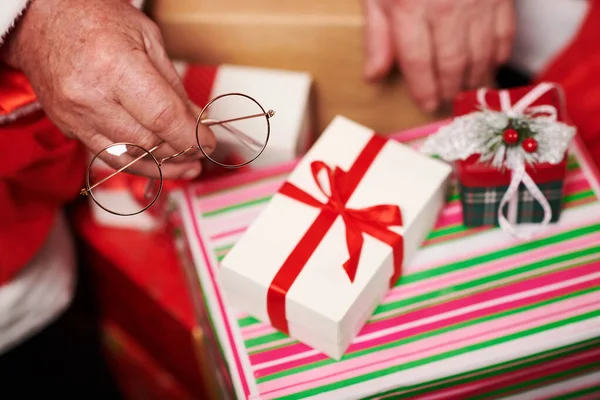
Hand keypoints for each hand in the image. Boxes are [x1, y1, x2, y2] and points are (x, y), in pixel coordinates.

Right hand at [1, 0, 215, 178]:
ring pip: (130, 157)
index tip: (208, 143)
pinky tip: (159, 165)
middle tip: (200, 150)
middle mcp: (91, 96)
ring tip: (186, 167)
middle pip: (149, 142)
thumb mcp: (148, 38)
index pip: (163, 118)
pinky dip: (138, 163)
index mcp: (115, 66)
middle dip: (181, 150)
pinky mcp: (68, 127)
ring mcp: (75, 116)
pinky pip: (109, 156)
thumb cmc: (93, 17)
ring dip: (163, 166)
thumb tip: (196, 121)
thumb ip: (174, 86)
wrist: (40, 19)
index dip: (192, 137)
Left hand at [363, 0, 515, 111]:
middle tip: (446, 105)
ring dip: (473, 79)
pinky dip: (498, 54)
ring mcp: (477, 3)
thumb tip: (373, 75)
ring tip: (466, 93)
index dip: (422, 89)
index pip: (417, 63)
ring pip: (479, 54)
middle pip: (450, 64)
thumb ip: (376, 33)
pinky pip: (504, 33)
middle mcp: (446, 10)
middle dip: (448, 90)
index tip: (426, 105)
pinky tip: (491, 66)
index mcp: (410, 9)